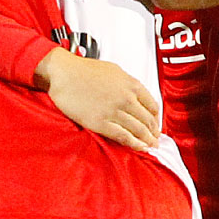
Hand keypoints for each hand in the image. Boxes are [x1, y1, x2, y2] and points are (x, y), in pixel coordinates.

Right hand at [33, 48, 158, 150]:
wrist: (63, 73)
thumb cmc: (83, 70)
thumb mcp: (113, 71)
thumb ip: (127, 84)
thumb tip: (134, 96)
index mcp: (130, 84)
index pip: (152, 105)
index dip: (156, 118)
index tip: (155, 124)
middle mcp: (126, 98)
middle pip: (147, 120)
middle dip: (153, 132)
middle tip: (155, 139)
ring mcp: (114, 111)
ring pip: (138, 130)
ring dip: (147, 140)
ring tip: (150, 146)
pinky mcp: (101, 122)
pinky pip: (123, 136)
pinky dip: (134, 144)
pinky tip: (139, 148)